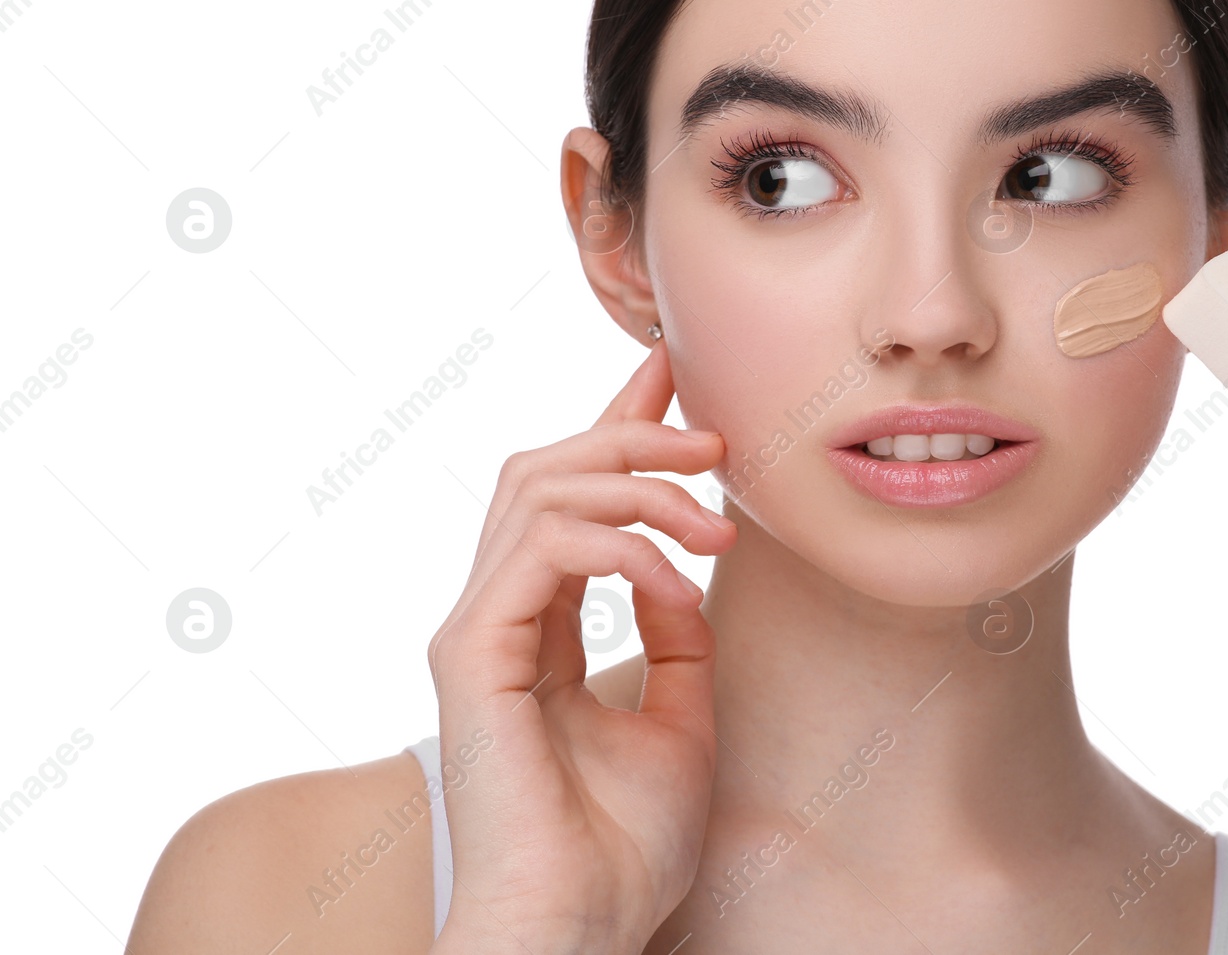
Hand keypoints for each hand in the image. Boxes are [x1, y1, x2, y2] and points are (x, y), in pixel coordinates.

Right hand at [426, 339, 735, 953]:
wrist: (583, 926)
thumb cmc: (623, 846)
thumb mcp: (681, 717)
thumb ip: (677, 637)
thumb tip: (684, 568)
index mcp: (536, 627)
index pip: (568, 496)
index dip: (616, 423)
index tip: (670, 371)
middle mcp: (496, 615)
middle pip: (545, 468)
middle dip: (632, 432)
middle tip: (712, 441)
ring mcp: (477, 630)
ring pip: (540, 488)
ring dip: (638, 482)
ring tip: (712, 518)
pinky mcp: (471, 652)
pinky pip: (544, 548)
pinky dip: (621, 544)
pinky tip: (678, 574)